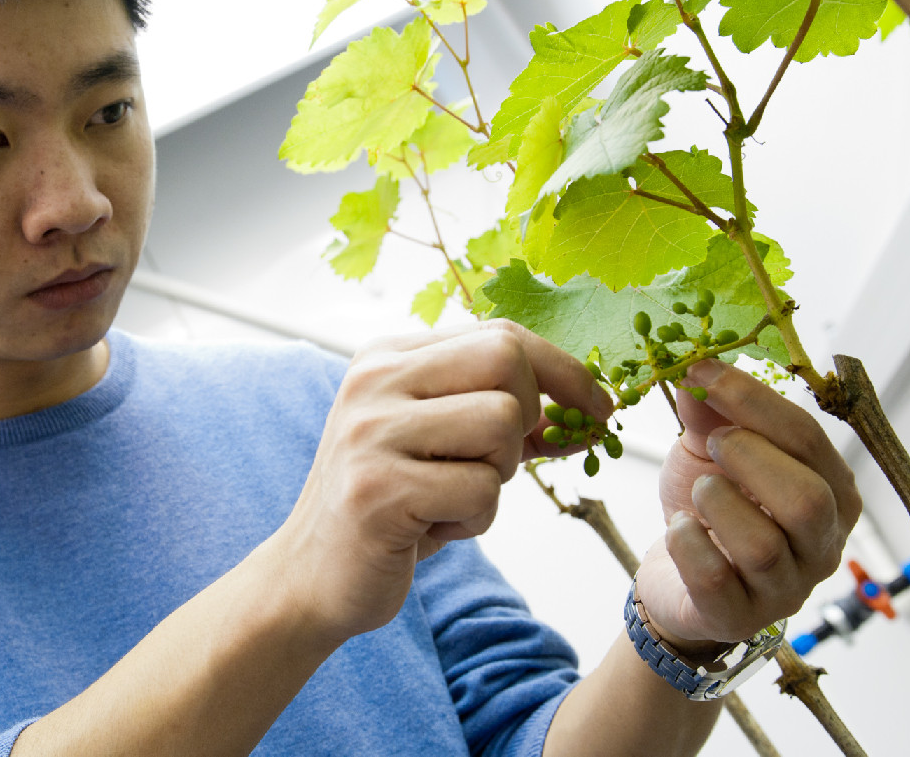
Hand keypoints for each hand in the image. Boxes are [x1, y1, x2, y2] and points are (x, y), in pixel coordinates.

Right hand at [273, 320, 610, 645]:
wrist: (311, 575)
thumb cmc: (390, 507)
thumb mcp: (439, 442)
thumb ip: (498, 412)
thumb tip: (588, 407)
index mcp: (386, 358)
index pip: (500, 334)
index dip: (564, 370)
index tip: (599, 408)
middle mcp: (372, 381)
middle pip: (505, 360)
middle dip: (528, 418)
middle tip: (497, 463)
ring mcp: (370, 433)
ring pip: (500, 424)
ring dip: (497, 477)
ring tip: (451, 498)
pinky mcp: (377, 490)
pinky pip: (481, 491)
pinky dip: (474, 520)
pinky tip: (431, 527)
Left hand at [635, 359, 861, 651]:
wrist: (677, 576)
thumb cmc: (709, 506)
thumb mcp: (708, 450)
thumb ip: (709, 412)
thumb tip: (701, 368)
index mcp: (831, 491)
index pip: (807, 439)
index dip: (751, 399)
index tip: (701, 371)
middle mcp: (822, 544)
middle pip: (808, 500)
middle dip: (751, 458)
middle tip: (713, 444)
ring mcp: (786, 588)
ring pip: (763, 546)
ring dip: (717, 503)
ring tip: (697, 494)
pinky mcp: (740, 618)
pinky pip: (715, 579)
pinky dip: (688, 544)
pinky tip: (679, 528)